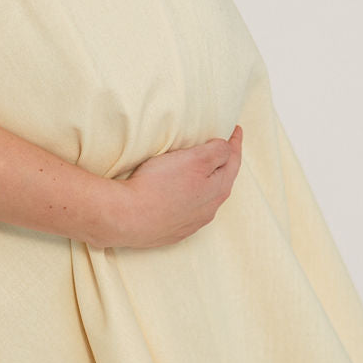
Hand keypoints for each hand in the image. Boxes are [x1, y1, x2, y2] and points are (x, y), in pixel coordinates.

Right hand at [100, 126, 243, 248]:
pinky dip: (189, 200)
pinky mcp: (172, 231)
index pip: (233, 160)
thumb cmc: (158, 186)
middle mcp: (208, 209)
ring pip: (205, 199)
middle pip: (222, 181)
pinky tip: (181, 196)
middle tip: (222, 149)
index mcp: (217, 189)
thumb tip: (226, 149)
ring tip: (202, 172)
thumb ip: (217, 151)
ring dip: (206, 184)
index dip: (235, 143)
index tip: (235, 130)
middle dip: (223, 164)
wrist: (126, 217)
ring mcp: (191, 223)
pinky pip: (187, 213)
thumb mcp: (195, 159)